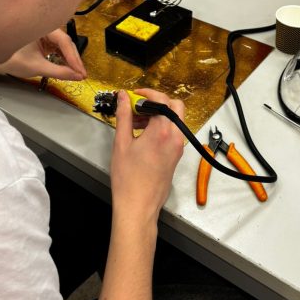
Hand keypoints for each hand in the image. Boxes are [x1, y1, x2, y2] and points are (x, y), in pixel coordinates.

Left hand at [3, 29, 86, 80]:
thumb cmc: (12, 59)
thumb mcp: (37, 67)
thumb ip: (58, 72)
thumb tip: (76, 76)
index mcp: (41, 26)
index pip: (64, 41)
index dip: (73, 58)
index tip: (80, 71)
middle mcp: (45, 27)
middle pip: (66, 42)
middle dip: (74, 60)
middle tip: (81, 74)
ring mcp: (46, 33)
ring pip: (64, 46)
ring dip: (71, 60)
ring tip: (76, 73)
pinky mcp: (46, 40)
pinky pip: (59, 48)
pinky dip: (64, 58)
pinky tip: (68, 67)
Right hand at [110, 88, 184, 223]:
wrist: (138, 206)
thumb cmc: (128, 178)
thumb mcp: (121, 143)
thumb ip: (124, 116)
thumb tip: (123, 97)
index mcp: (162, 131)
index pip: (162, 100)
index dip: (147, 93)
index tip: (134, 95)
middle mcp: (175, 137)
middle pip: (175, 106)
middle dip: (157, 102)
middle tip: (138, 106)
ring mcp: (178, 148)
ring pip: (175, 120)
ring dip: (159, 115)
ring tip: (135, 123)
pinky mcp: (176, 156)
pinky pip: (173, 133)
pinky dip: (162, 127)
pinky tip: (142, 136)